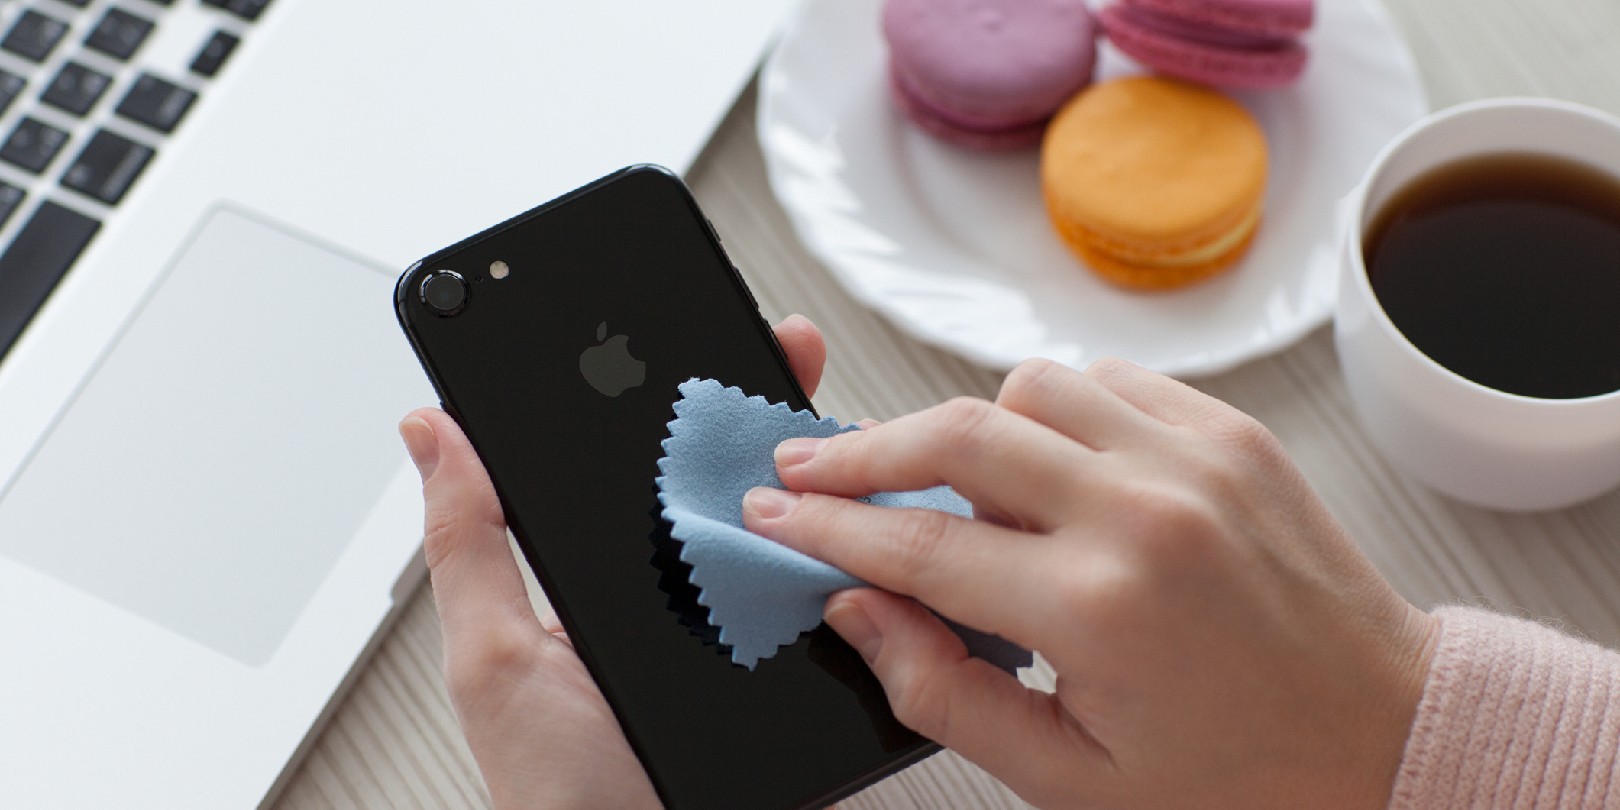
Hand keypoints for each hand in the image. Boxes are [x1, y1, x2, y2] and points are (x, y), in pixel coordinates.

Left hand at [400, 315, 827, 809]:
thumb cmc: (560, 798)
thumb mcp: (496, 660)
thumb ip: (468, 546)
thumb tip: (427, 433)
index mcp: (600, 578)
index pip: (635, 463)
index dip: (663, 391)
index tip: (686, 325)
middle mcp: (679, 595)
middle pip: (727, 479)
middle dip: (761, 404)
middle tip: (786, 348)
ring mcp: (744, 630)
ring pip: (792, 528)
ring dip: (823, 470)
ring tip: (837, 421)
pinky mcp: (798, 669)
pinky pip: (836, 596)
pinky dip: (862, 552)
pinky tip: (873, 512)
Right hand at [742, 358, 1439, 808]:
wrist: (1383, 730)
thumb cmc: (1237, 774)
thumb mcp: (1071, 778)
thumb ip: (946, 691)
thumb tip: (859, 609)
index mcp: (1099, 609)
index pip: (918, 543)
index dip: (825, 526)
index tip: (773, 512)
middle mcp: (1144, 512)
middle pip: (957, 433)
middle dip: (863, 448)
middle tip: (811, 466)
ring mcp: (1195, 458)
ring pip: (1029, 383)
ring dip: (971, 425)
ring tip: (959, 485)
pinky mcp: (1230, 433)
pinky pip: (1108, 378)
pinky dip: (1056, 408)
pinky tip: (1050, 461)